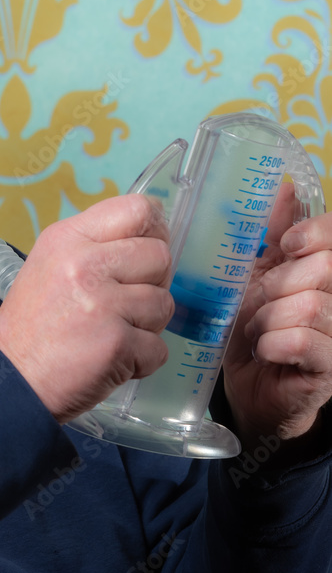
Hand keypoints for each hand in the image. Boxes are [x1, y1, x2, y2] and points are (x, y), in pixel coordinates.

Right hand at [0, 194, 173, 423]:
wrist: (10, 381)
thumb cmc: (32, 328)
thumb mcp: (50, 266)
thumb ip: (95, 248)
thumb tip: (150, 241)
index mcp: (68, 239)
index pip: (137, 209)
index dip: (154, 231)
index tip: (146, 253)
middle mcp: (86, 264)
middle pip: (160, 256)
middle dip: (152, 284)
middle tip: (124, 306)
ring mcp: (103, 304)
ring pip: (164, 304)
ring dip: (147, 327)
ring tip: (112, 335)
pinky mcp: (117, 343)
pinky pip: (159, 348)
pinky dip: (142, 361)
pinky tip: (112, 361)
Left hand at [223, 183, 331, 447]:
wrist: (249, 384)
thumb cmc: (256, 326)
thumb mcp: (258, 273)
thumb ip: (272, 233)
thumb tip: (284, 187)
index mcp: (328, 270)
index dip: (316, 233)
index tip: (287, 245)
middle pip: (324, 268)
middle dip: (278, 284)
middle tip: (258, 303)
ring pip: (309, 306)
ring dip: (268, 317)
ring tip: (257, 330)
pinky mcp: (330, 369)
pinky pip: (302, 342)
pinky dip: (272, 342)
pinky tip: (264, 349)